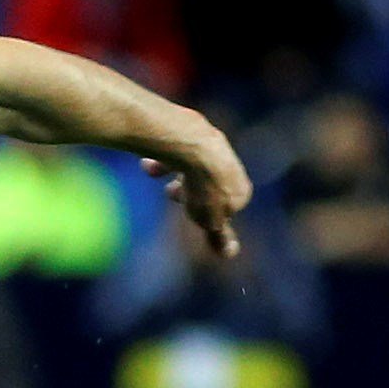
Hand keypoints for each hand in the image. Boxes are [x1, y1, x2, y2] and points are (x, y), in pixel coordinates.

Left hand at [144, 119, 255, 258]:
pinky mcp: (193, 135)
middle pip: (206, 187)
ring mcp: (213, 149)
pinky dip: (162, 161)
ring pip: (190, 169)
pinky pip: (176, 154)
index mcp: (241, 189)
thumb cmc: (204, 188)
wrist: (193, 146)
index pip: (225, 208)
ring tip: (153, 171)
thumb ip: (218, 237)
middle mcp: (230, 167)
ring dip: (173, 175)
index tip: (193, 214)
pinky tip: (147, 165)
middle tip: (172, 193)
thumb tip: (230, 253)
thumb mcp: (209, 219)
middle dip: (189, 193)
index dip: (206, 214)